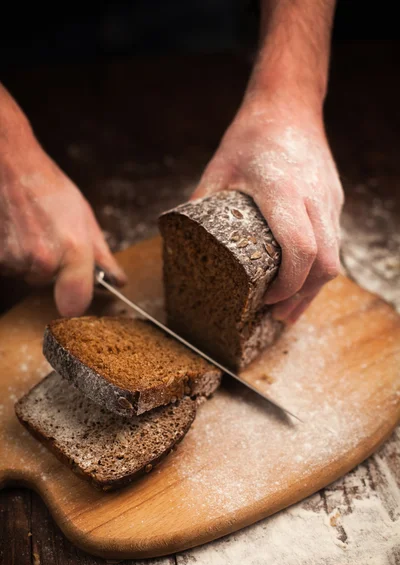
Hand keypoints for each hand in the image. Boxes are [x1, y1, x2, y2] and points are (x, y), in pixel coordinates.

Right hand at [0, 92, 125, 315]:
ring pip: (28, 275)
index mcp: (74, 252)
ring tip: (33, 230)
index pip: (75, 304)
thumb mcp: (86, 220)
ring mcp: (18, 260)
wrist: (14, 168)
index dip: (75, 301)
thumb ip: (102, 256)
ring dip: (30, 260)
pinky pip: (10, 267)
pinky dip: (12, 255)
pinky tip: (18, 231)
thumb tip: (118, 280)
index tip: (74, 296)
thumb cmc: (52, 190)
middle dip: (52, 267)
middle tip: (50, 238)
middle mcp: (45, 261)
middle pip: (49, 284)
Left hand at [192, 98, 343, 322]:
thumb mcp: (218, 170)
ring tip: (288, 307)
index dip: (287, 285)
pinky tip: (299, 278)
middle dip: (302, 297)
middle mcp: (314, 200)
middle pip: (325, 264)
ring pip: (335, 258)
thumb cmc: (251, 136)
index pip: (300, 251)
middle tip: (277, 315)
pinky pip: (333, 243)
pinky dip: (317, 268)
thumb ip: (200, 207)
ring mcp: (330, 201)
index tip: (265, 300)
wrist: (289, 106)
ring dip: (312, 288)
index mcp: (284, 193)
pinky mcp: (334, 201)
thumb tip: (179, 242)